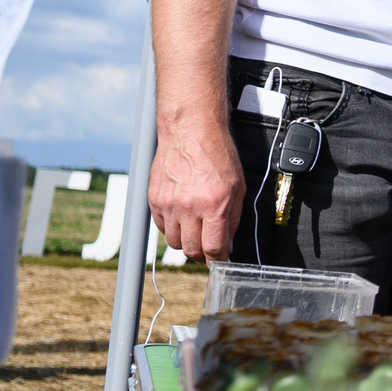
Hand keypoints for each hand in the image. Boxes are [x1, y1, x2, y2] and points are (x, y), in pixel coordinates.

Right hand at [149, 119, 245, 260]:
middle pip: (191, 250)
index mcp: (214, 205)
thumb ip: (233, 218)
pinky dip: (172, 228)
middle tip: (208, 249)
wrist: (190, 131)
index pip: (213, 248)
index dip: (218, 259)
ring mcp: (169, 204)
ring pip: (174, 242)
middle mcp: (189, 207)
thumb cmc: (217, 155)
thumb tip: (227, 243)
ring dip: (186, 242)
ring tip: (195, 231)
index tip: (220, 259)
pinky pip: (161, 227)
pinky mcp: (154, 199)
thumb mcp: (237, 187)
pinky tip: (182, 217)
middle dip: (202, 254)